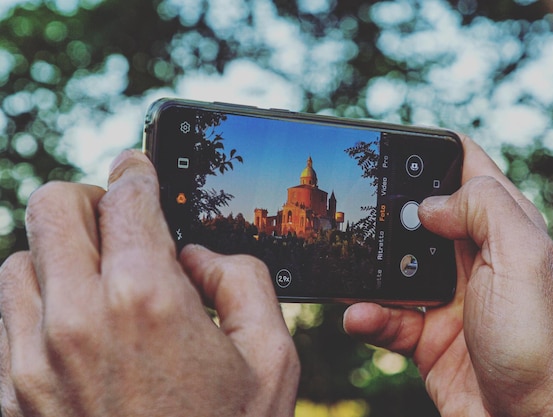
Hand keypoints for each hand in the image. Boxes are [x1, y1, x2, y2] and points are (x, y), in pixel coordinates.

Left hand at [0, 150, 299, 416]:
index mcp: (148, 301)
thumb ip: (243, 279)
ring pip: (20, 258)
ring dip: (60, 254)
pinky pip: (6, 316)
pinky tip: (76, 324)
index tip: (140, 164)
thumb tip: (198, 255)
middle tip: (117, 219)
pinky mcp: (12, 394)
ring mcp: (32, 360)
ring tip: (98, 278)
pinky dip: (38, 301)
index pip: (128, 196)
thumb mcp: (272, 356)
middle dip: (90, 199)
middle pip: (53, 206)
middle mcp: (78, 320)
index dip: (138, 168)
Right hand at [344, 136, 552, 415]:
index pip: (467, 168)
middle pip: (420, 214)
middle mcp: (473, 257)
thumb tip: (430, 202)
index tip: (393, 146)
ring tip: (345, 269)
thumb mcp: (521, 258)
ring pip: (394, 265)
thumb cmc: (539, 342)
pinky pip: (386, 314)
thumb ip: (482, 209)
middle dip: (387, 211)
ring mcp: (446, 296)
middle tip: (357, 211)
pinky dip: (368, 315)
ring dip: (367, 268)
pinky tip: (358, 316)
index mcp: (502, 228)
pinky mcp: (426, 333)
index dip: (432, 152)